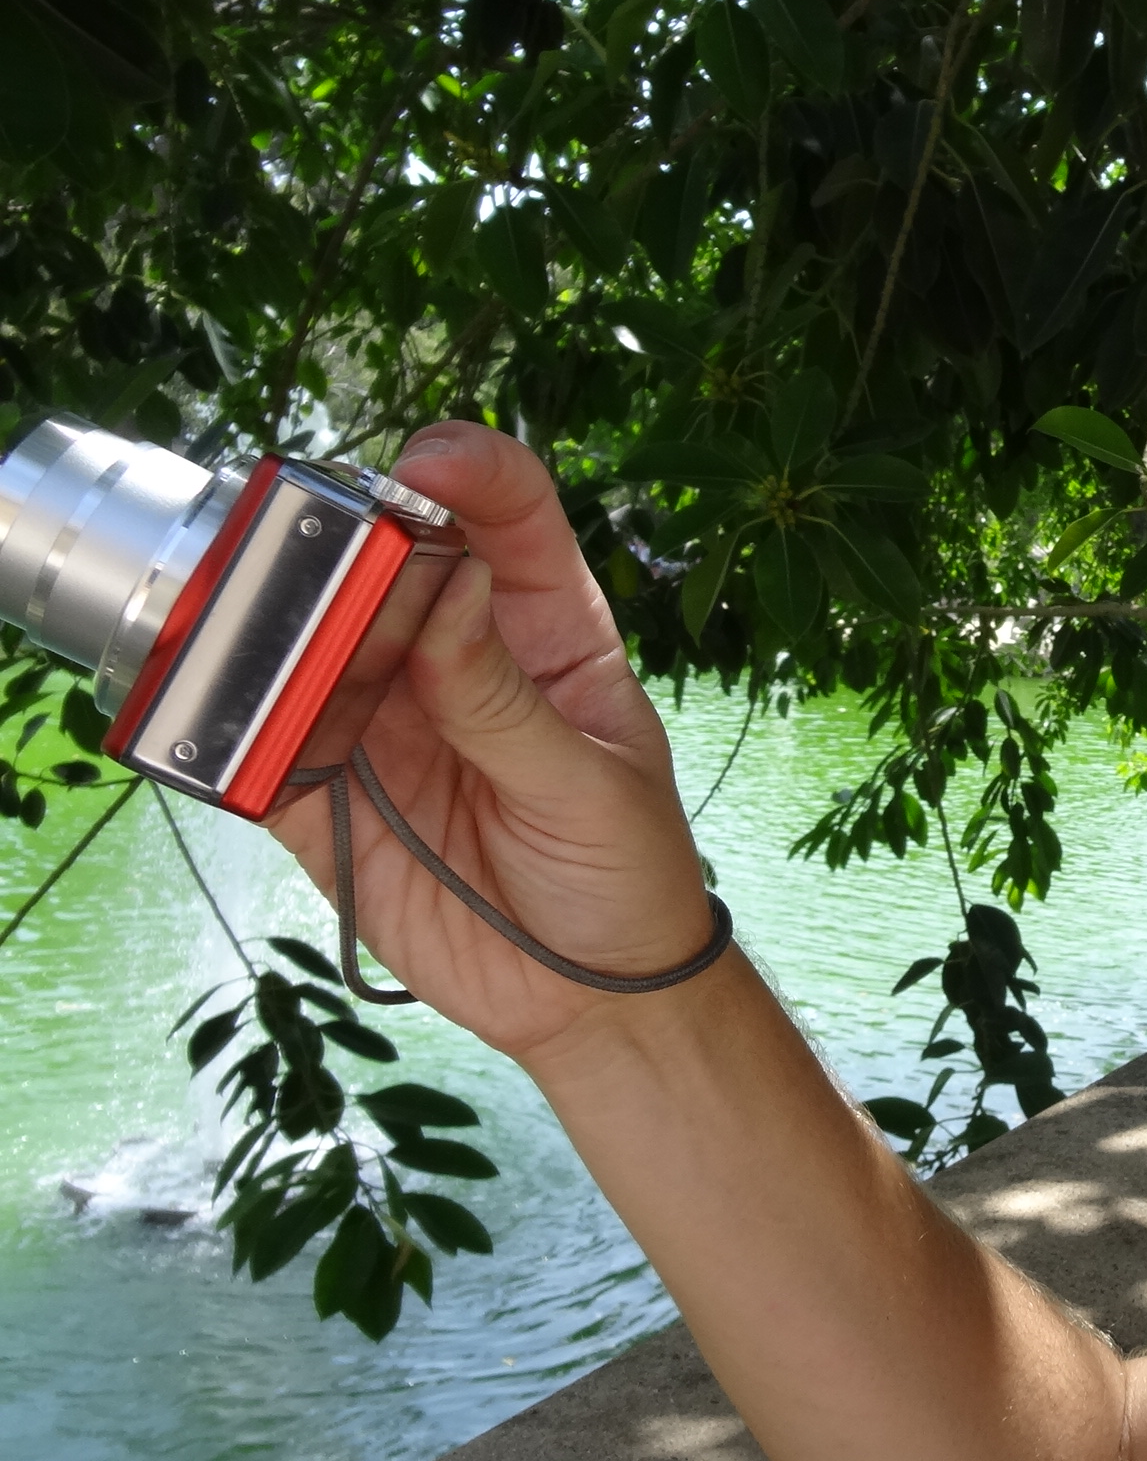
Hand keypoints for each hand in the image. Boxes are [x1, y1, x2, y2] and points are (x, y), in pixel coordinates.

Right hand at [265, 424, 714, 1058]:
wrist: (594, 1000)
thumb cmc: (627, 875)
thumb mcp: (589, 787)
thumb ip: (507, 699)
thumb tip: (450, 581)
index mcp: (546, 633)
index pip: (510, 520)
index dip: (471, 472)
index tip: (429, 460)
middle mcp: (454, 660)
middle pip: (385, 570)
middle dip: (345, 550)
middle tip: (319, 557)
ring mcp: (384, 725)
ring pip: (309, 647)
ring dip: (273, 630)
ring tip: (250, 626)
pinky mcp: (327, 800)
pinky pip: (260, 750)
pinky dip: (226, 727)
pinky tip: (205, 709)